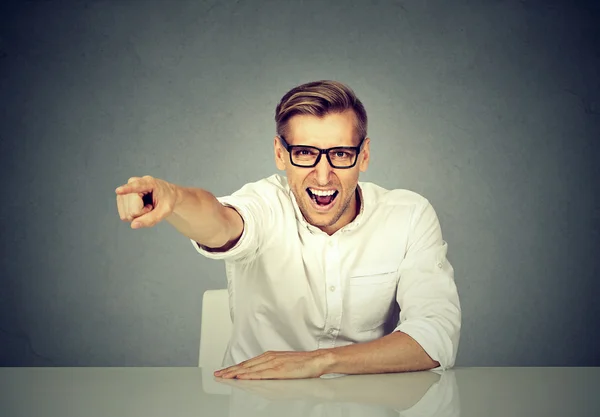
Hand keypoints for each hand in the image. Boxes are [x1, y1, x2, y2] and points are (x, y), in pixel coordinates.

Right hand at [115, 175, 178, 228]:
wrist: (166, 195)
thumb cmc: (167, 200)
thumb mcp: (165, 211)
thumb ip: (152, 219)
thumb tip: (133, 225)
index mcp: (149, 182)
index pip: (136, 187)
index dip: (127, 189)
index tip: (118, 191)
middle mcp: (134, 182)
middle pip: (132, 209)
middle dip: (142, 213)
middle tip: (151, 206)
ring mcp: (126, 190)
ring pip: (126, 213)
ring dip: (138, 215)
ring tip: (147, 206)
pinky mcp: (121, 198)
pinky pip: (124, 215)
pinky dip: (133, 216)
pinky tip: (140, 208)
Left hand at [214, 350, 332, 379]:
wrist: (316, 360)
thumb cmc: (303, 363)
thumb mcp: (284, 363)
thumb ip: (272, 367)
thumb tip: (263, 374)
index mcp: (270, 356)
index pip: (248, 363)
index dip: (235, 367)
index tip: (224, 371)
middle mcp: (269, 358)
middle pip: (245, 365)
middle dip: (230, 370)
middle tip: (217, 374)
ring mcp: (273, 363)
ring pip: (249, 369)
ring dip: (235, 372)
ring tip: (224, 376)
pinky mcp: (278, 370)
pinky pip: (260, 374)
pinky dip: (248, 375)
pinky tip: (240, 377)